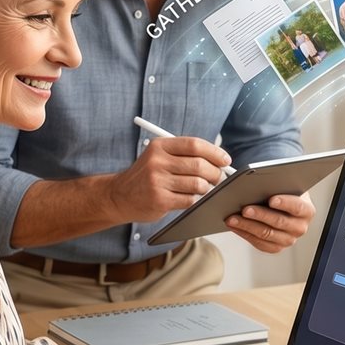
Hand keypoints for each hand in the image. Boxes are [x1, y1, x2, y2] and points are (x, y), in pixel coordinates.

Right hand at [109, 137, 230, 221]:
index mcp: (160, 146)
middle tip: (218, 178)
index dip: (215, 152)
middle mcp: (157, 161)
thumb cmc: (147, 176)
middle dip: (215, 173)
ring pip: (198, 184)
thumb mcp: (160, 157)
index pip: (195, 145)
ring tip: (203, 189)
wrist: (119, 196)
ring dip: (207, 188)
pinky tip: (189, 198)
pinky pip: (190, 200)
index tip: (225, 160)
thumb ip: (186, 155)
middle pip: (200, 165)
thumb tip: (220, 160)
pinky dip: (195, 200)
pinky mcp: (160, 200)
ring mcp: (157, 181)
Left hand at [227, 192, 314, 253]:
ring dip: (247, 226)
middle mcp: (300, 227)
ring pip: (267, 234)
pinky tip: (235, 226)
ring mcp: (289, 239)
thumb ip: (278, 185)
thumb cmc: (282, 193)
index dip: (285, 203)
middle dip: (260, 215)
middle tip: (245, 209)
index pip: (298, 207)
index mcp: (307, 210)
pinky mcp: (276, 247)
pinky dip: (245, 234)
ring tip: (233, 218)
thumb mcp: (285, 186)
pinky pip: (260, 243)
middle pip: (279, 222)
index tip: (271, 199)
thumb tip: (261, 183)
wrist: (282, 205)